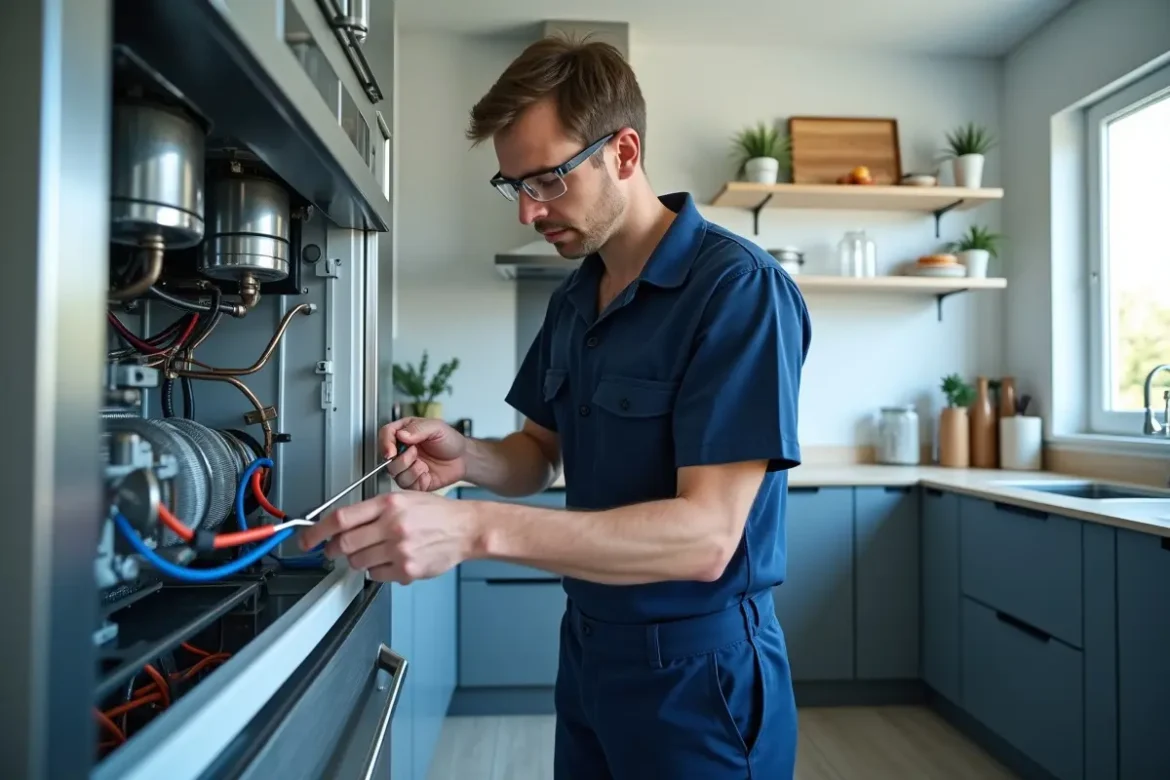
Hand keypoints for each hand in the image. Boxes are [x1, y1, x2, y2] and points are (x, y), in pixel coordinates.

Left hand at [297, 491, 477, 583]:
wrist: (466, 529)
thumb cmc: (437, 513)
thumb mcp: (404, 498)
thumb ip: (372, 510)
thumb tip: (339, 525)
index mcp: (389, 504)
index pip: (341, 518)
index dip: (317, 531)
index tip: (307, 539)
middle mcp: (393, 525)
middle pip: (344, 543)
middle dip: (334, 549)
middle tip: (335, 549)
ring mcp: (400, 549)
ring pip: (358, 562)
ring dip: (358, 559)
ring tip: (375, 551)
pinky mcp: (407, 569)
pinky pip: (375, 575)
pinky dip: (376, 570)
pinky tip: (390, 560)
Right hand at [380, 417, 467, 490]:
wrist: (463, 458)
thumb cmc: (450, 440)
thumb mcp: (437, 427)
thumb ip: (418, 429)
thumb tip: (401, 435)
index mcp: (405, 433)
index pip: (385, 435)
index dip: (385, 444)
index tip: (391, 452)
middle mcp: (402, 450)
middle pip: (387, 459)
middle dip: (402, 460)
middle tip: (416, 453)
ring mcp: (407, 467)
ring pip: (396, 475)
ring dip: (411, 471)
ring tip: (424, 465)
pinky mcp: (414, 481)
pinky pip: (407, 486)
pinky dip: (419, 481)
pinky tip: (428, 475)